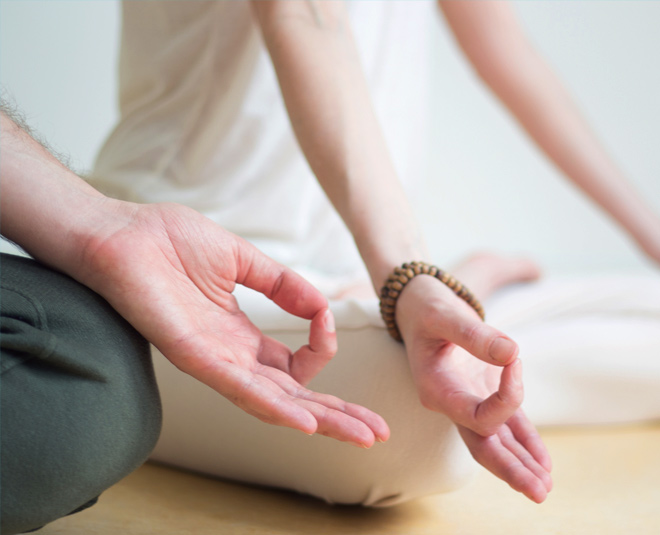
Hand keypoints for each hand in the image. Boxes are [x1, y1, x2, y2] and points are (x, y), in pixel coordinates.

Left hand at [76, 201, 388, 447]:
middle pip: (293, 395)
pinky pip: (239, 388)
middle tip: (376, 432)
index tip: (327, 318)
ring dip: (319, 419)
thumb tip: (321, 304)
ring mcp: (213, 360)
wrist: (120, 233)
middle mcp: (231, 356)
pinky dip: (274, 406)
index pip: (293, 363)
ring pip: (274, 401)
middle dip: (337, 413)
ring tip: (359, 435)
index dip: (320, 347)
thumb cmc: (168, 241)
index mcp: (241, 334)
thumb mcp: (240, 258)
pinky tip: (306, 421)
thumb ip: (281, 283)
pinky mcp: (193, 356)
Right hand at [396, 272, 551, 502]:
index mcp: (436, 390)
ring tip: (545, 487)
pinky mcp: (482, 392)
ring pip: (495, 442)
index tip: (513, 357)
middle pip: (482, 446)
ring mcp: (467, 401)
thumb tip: (512, 353)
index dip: (507, 398)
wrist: (419, 304)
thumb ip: (473, 334)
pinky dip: (524, 443)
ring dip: (520, 464)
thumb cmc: (427, 308)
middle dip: (511, 470)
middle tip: (540, 492)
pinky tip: (543, 463)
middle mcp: (450, 403)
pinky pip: (505, 425)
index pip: (478, 415)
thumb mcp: (444, 314)